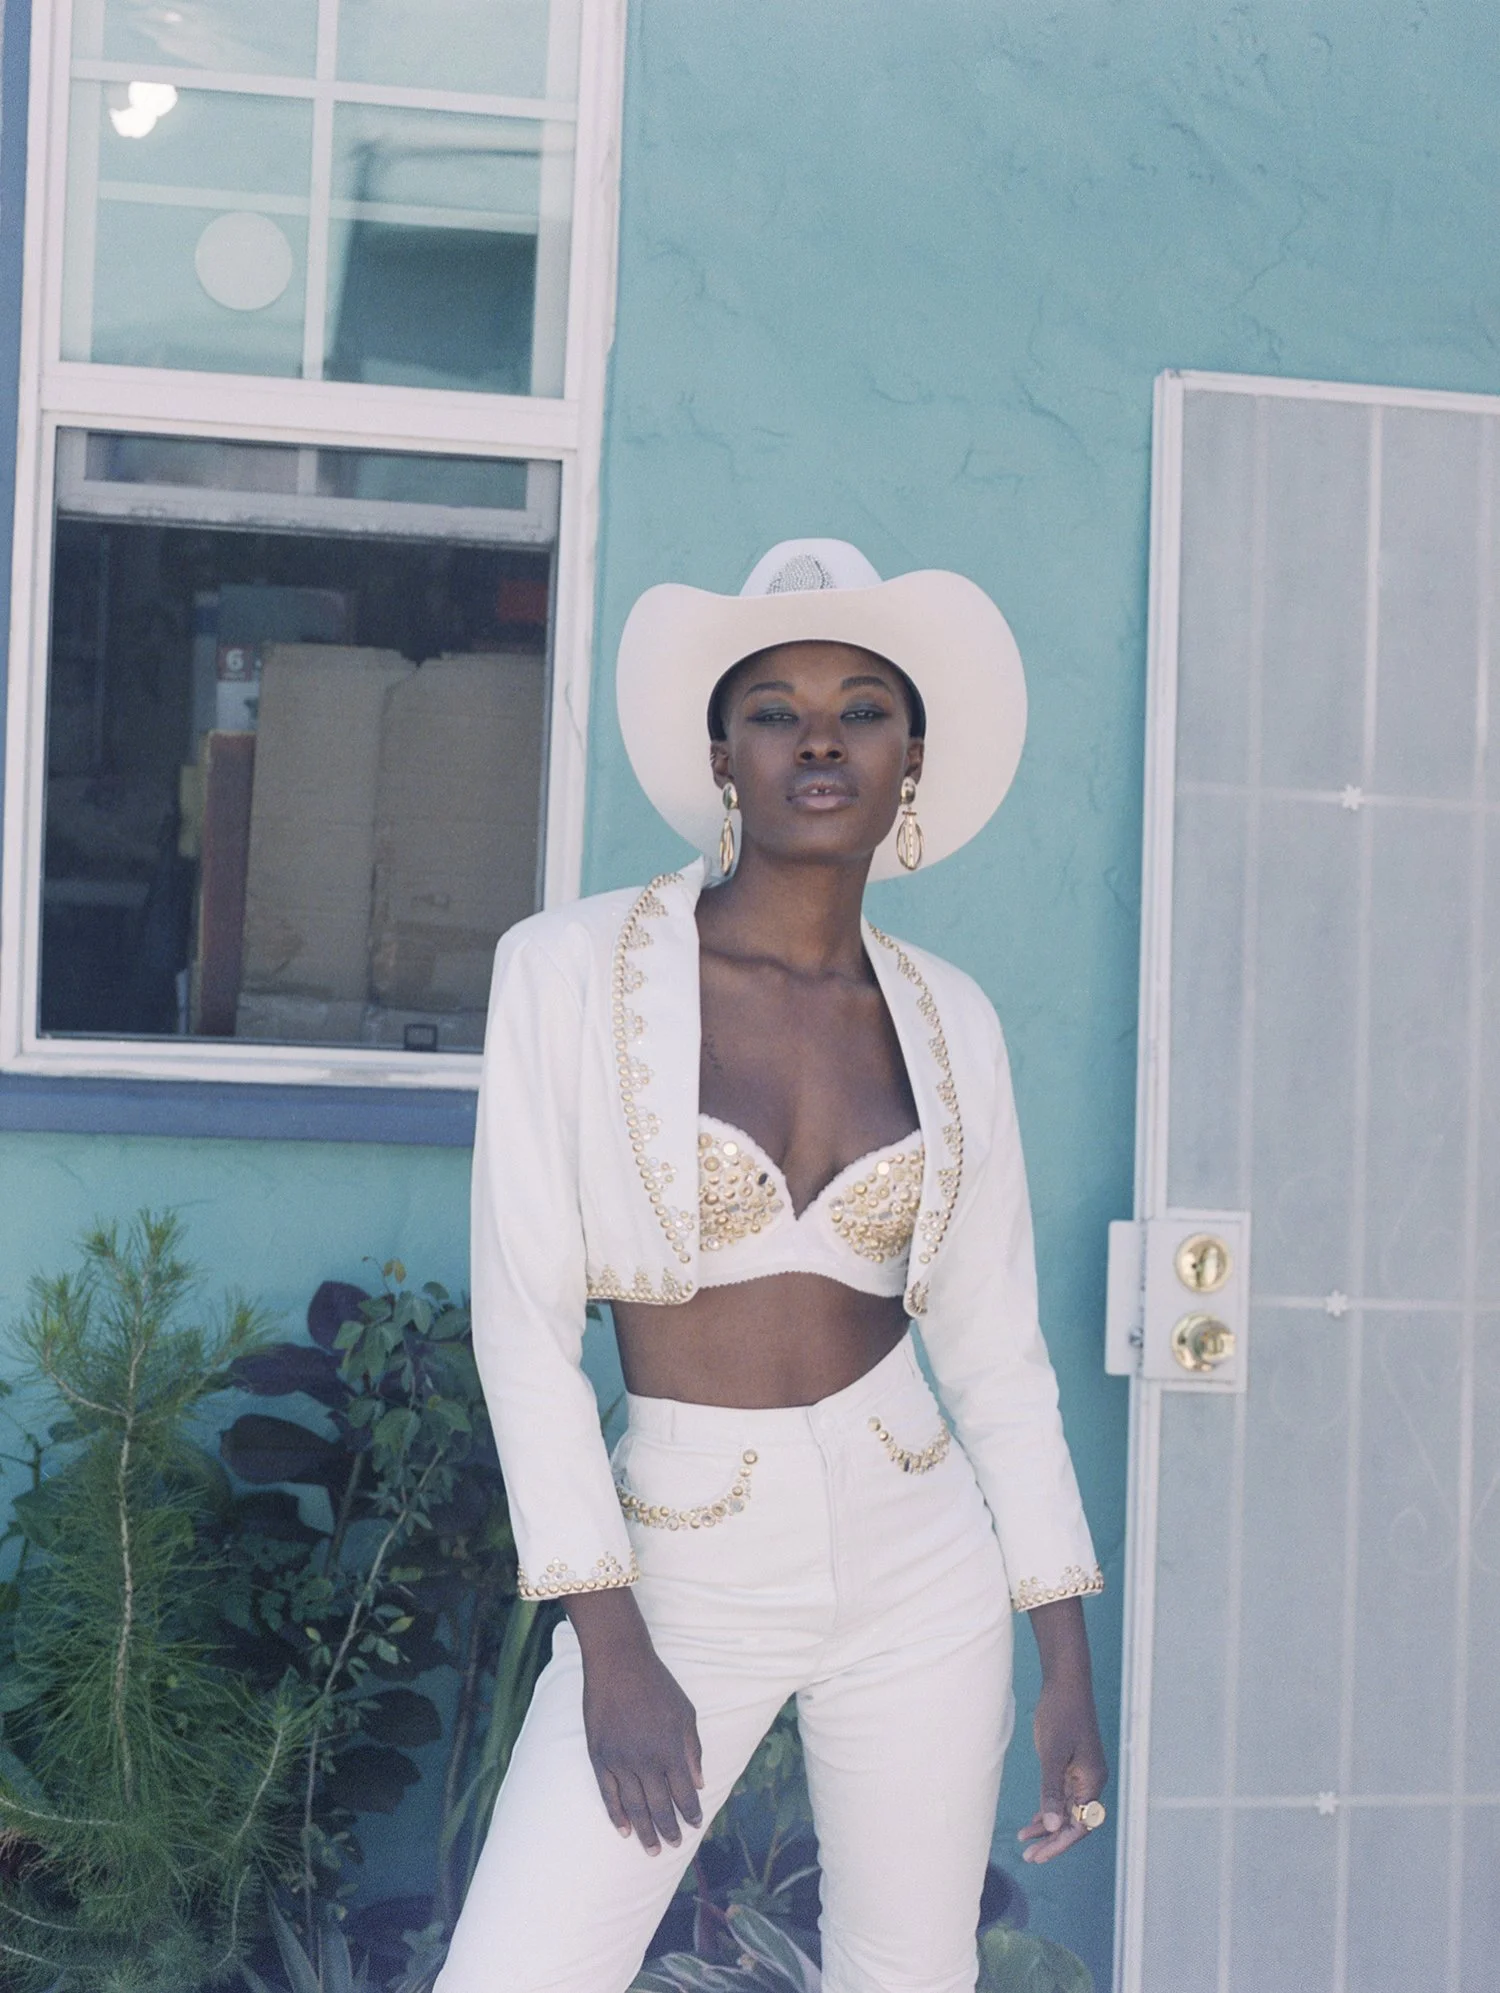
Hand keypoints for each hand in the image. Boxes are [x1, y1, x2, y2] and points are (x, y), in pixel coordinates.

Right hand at [566, 1587, 703, 1854]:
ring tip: (652, 1850)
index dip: (691, 1813)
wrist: (618, 1662)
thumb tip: (699, 1783)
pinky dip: (616, 1815)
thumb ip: (692, 1750)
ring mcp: (620, 1760)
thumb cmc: (657, 1685)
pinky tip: (623, 1830)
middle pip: (660, 1807)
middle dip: (669, 1830)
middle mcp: (646, 1760)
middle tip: (673, 1847)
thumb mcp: (685, 1712)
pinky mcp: (600, 1756)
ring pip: (634, 1807)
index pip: (685, 1793)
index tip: (695, 1826)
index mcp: (671, 1749)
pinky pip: (608, 1794)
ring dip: (644, 1831)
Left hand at [1017, 1596, 1107, 1865]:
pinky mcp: (1071, 1767)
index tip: (1040, 1855)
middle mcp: (1091, 1782)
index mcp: (1092, 1781)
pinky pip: (1061, 1797)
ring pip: (1066, 1811)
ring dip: (1048, 1827)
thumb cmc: (1059, 1715)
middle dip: (1053, 1841)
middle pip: (1075, 1822)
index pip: (1080, 1824)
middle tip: (1030, 1858)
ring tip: (1025, 1843)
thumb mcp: (1051, 1754)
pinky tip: (1031, 1823)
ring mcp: (1082, 1775)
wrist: (1064, 1684)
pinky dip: (1047, 1809)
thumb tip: (1053, 1827)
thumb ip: (1051, 1791)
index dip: (1061, 1842)